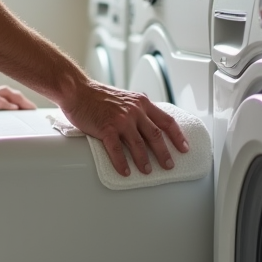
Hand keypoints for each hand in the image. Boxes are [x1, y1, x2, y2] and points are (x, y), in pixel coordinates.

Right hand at [60, 81, 188, 176]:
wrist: (77, 90)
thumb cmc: (98, 96)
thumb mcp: (125, 98)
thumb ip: (137, 110)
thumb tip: (150, 126)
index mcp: (141, 102)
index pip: (166, 120)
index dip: (178, 136)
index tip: (184, 148)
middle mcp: (134, 110)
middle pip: (155, 135)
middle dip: (164, 153)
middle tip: (169, 165)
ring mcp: (120, 119)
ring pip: (138, 144)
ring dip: (144, 161)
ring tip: (147, 171)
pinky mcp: (106, 128)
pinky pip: (116, 149)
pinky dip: (121, 162)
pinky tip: (125, 171)